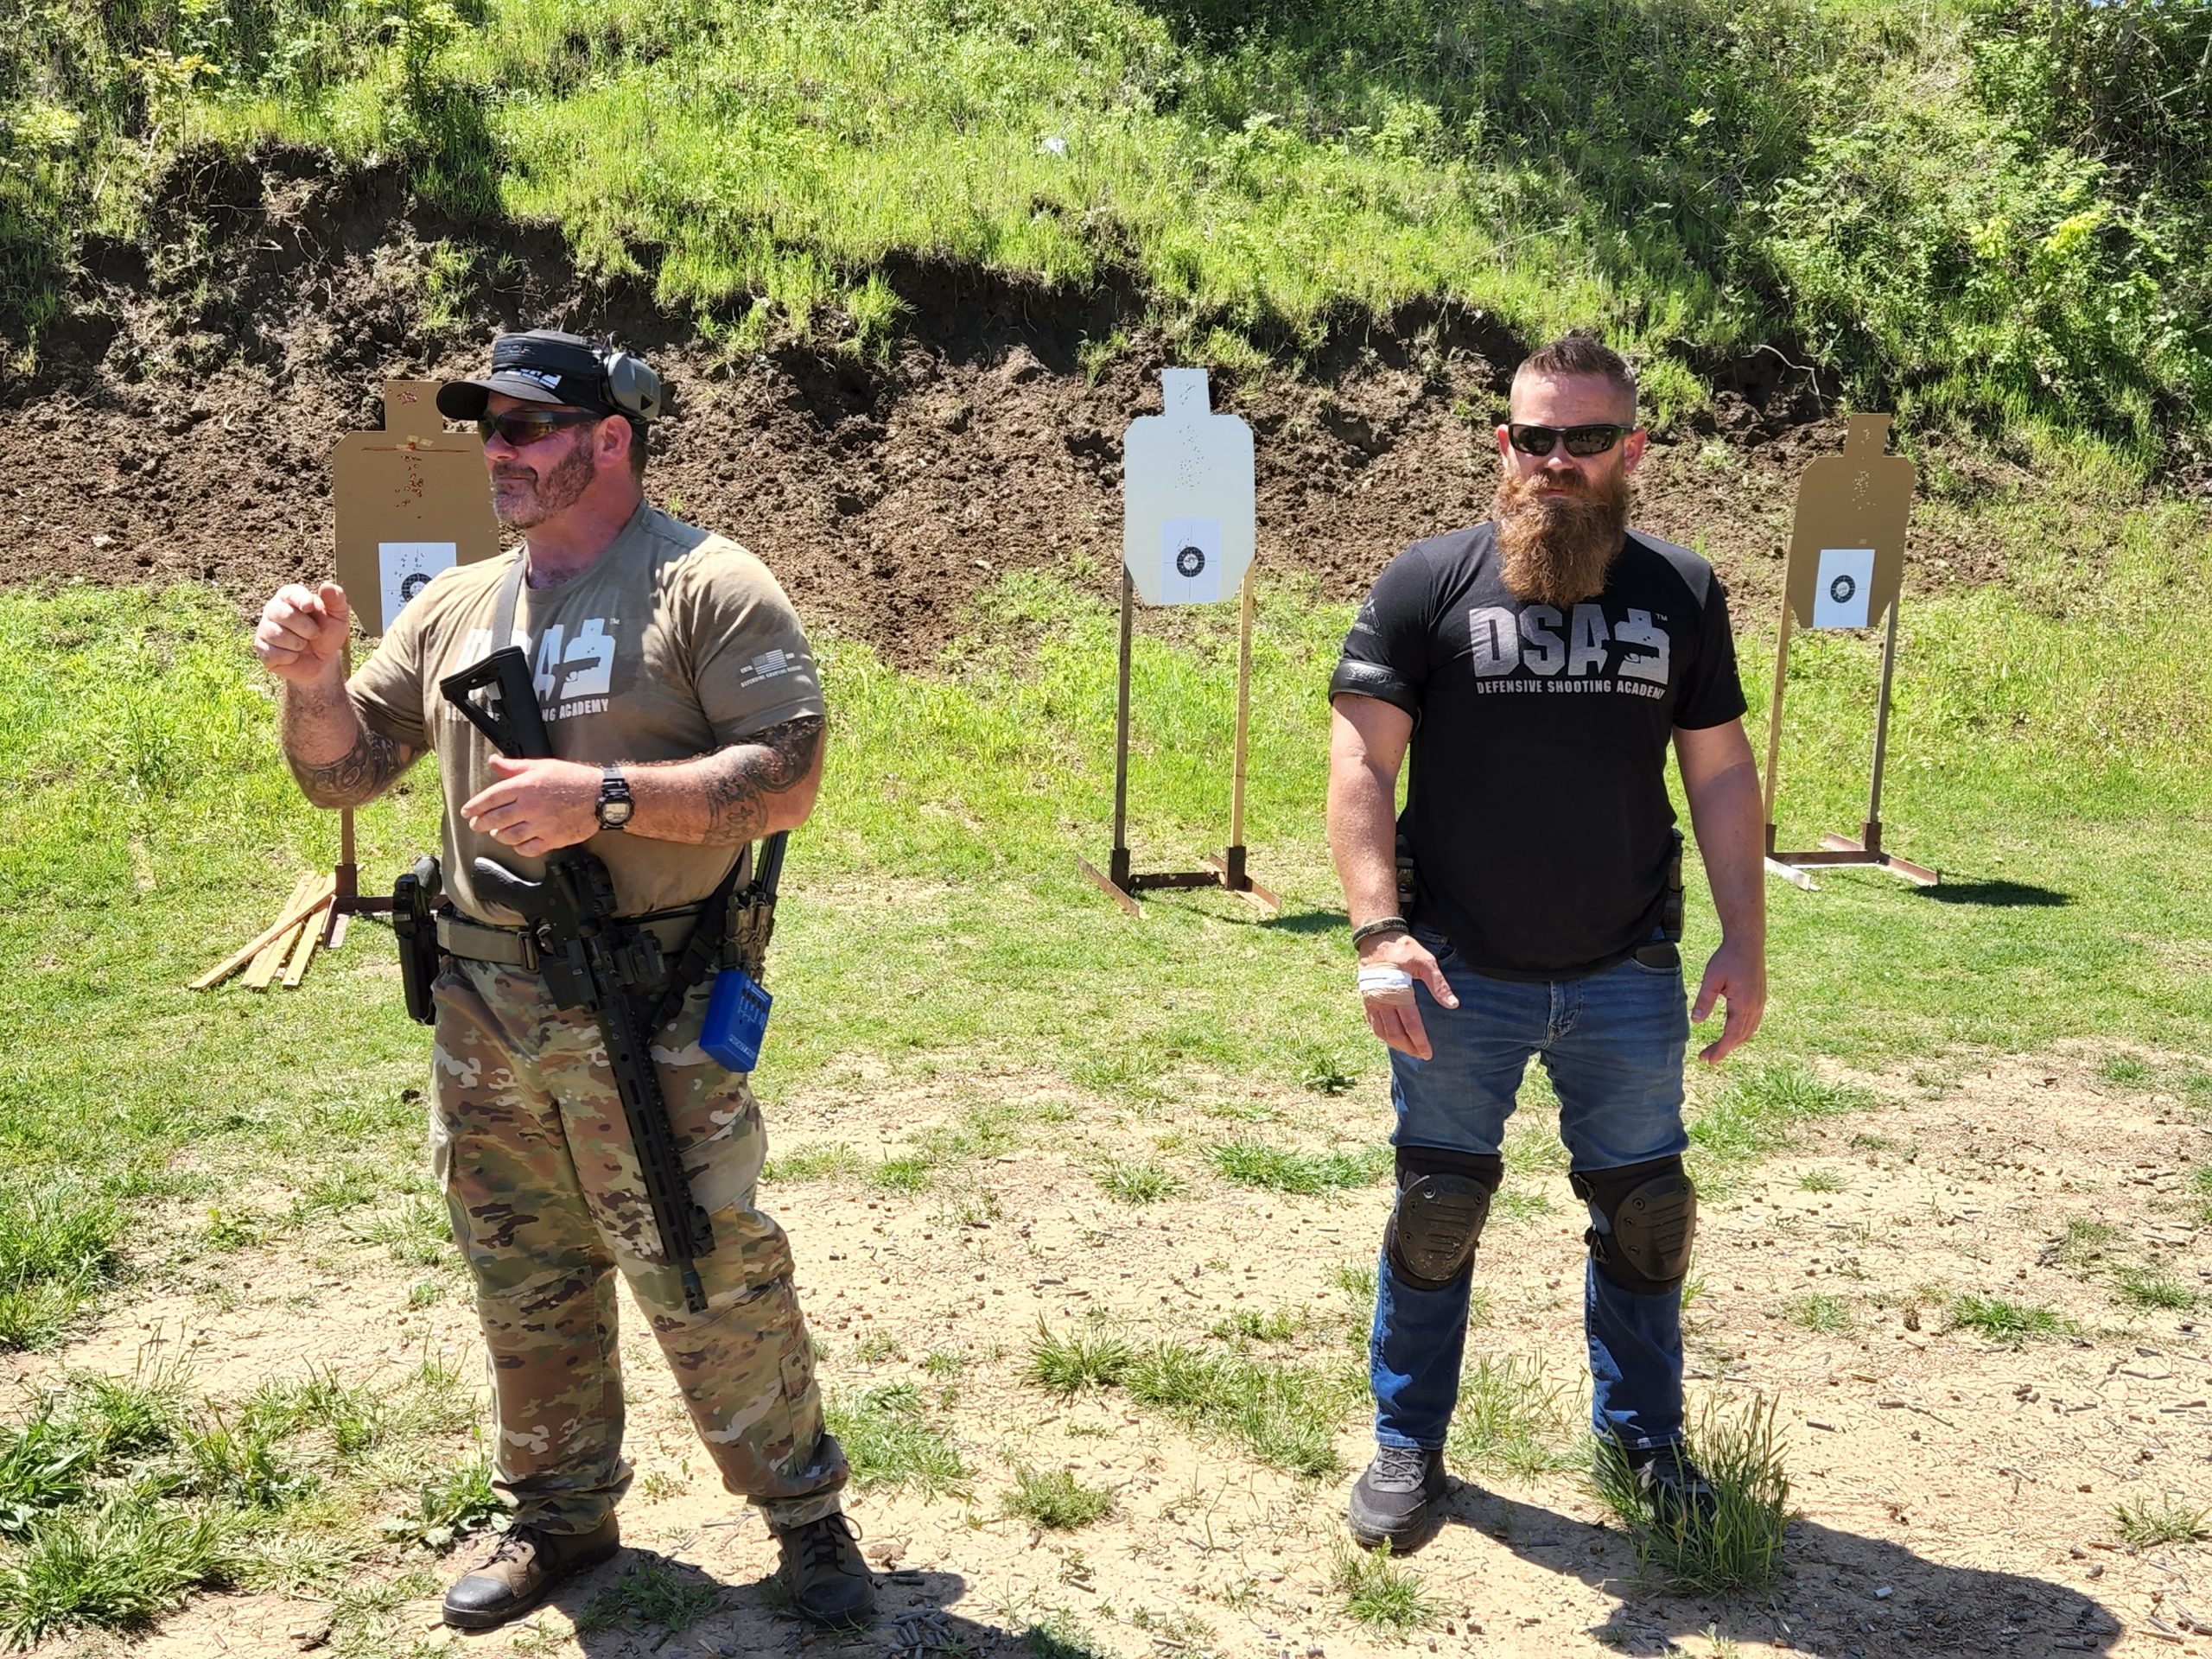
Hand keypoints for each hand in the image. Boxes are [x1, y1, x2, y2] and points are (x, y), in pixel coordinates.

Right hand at [255, 582, 350, 683]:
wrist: (321, 661)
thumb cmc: (327, 634)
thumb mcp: (338, 617)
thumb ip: (336, 600)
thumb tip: (326, 586)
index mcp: (290, 596)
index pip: (290, 592)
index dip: (301, 599)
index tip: (310, 607)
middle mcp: (273, 609)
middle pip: (284, 614)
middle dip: (306, 628)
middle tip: (315, 634)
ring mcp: (265, 628)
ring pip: (277, 634)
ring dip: (299, 644)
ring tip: (304, 644)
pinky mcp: (261, 648)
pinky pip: (274, 653)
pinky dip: (290, 657)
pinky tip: (294, 655)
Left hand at [460, 755, 601, 856]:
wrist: (600, 796)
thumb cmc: (573, 779)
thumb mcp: (542, 765)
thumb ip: (515, 766)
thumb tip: (494, 761)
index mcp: (525, 786)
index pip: (490, 798)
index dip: (475, 806)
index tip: (467, 811)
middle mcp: (530, 806)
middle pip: (495, 819)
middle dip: (481, 823)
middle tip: (477, 824)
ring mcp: (541, 825)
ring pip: (509, 836)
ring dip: (499, 835)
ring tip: (496, 833)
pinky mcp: (552, 839)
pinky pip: (528, 849)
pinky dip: (518, 848)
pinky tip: (517, 843)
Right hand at [1357, 930, 1457, 1060]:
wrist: (1376, 938)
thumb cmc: (1403, 949)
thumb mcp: (1426, 962)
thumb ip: (1439, 985)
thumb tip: (1453, 1005)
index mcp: (1399, 993)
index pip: (1411, 1025)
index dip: (1420, 1041)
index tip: (1428, 1053)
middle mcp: (1382, 1001)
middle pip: (1395, 1034)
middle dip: (1408, 1048)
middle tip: (1421, 1056)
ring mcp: (1371, 1001)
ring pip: (1382, 1032)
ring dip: (1395, 1044)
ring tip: (1408, 1051)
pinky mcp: (1365, 999)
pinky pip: (1372, 1024)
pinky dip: (1382, 1035)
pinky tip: (1391, 1039)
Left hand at [1692, 934, 1765, 1064]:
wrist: (1747, 942)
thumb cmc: (1728, 958)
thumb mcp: (1711, 978)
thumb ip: (1704, 1000)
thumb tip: (1696, 1021)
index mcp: (1743, 1005)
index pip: (1731, 1036)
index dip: (1720, 1050)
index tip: (1708, 1060)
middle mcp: (1755, 1007)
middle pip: (1740, 1037)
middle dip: (1724, 1049)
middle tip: (1706, 1057)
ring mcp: (1760, 1003)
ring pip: (1749, 1031)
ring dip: (1734, 1042)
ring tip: (1717, 1048)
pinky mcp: (1760, 998)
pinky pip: (1752, 1022)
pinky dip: (1742, 1032)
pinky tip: (1732, 1033)